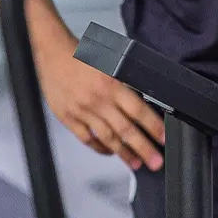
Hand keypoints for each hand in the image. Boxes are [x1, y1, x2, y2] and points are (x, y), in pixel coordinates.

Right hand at [39, 40, 164, 171]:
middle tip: (155, 162)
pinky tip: (111, 152)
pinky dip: (100, 148)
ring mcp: (83, 111)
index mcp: (112, 83)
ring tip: (136, 163)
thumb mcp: (112, 61)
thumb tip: (146, 98)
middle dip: (143, 148)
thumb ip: (126, 81)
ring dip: (124, 153)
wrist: (54, 54)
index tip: (163, 138)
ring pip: (108, 137)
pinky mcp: (69, 119)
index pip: (138, 110)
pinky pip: (87, 139)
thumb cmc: (84, 55)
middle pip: (125, 129)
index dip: (153, 126)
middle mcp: (98, 100)